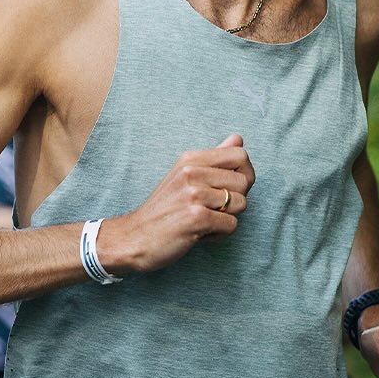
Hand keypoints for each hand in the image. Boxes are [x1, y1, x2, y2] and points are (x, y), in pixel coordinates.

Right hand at [100, 134, 254, 273]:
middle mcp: (191, 172)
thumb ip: (214, 158)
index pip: (240, 154)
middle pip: (244, 181)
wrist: (133, 238)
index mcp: (190, 159)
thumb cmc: (164, 210)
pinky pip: (231, 225)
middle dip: (235, 200)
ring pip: (240, 204)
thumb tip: (238, 138)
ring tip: (204, 222)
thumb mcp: (184, 176)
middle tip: (211, 209)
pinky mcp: (196, 218)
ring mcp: (193, 194)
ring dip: (226, 218)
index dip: (243, 174)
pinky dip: (219, 234)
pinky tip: (200, 234)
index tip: (227, 189)